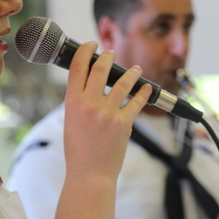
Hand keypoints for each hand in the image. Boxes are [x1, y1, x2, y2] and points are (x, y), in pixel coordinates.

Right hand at [62, 43, 150, 183]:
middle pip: (100, 69)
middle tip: (112, 52)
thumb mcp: (71, 122)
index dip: (85, 51)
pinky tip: (147, 88)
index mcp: (72, 103)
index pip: (77, 68)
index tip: (91, 45)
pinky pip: (136, 102)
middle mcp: (89, 105)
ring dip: (131, 72)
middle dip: (108, 56)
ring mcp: (107, 113)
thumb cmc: (79, 151)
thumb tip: (88, 88)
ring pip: (122, 82)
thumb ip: (78, 104)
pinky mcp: (123, 123)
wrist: (89, 174)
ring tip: (135, 69)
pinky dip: (143, 93)